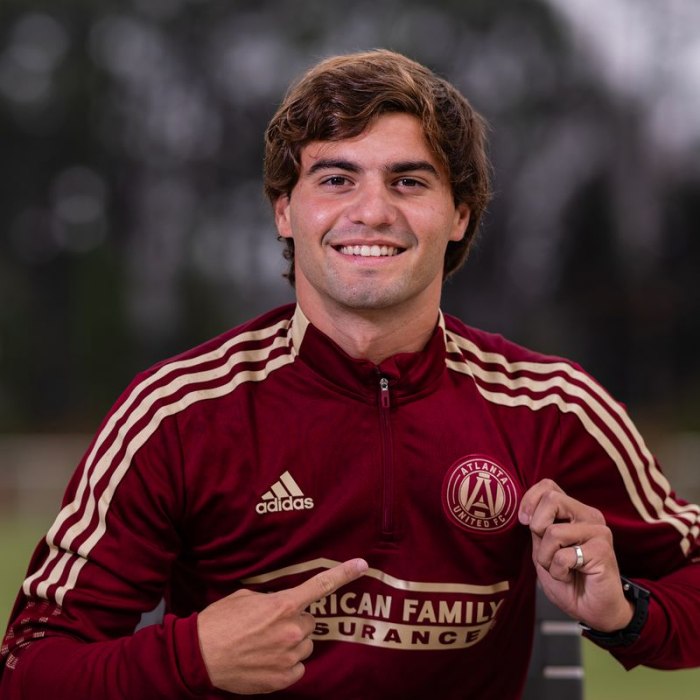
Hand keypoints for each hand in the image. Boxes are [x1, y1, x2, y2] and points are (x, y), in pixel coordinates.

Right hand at [197, 558, 367, 693]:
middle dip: (296, 621)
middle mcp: (291, 630)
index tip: (362, 565)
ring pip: (305, 645)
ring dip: (292, 643)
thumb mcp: (245, 597)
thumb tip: (281, 603)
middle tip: (271, 625)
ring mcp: (288, 656)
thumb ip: (271, 598)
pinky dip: (287, 663)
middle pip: (310, 622)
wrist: (199, 655)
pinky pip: (298, 667)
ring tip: (266, 644)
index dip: (344, 574)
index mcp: (283, 605)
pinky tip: (267, 659)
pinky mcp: (283, 678)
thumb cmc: (219, 622)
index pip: (321, 586)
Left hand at [519, 479, 632, 631]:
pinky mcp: (602, 550)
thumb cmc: (568, 580)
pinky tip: (571, 577)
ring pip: (553, 531)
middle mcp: (589, 516)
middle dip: (538, 527)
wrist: (593, 611)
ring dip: (547, 557)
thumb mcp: (544, 548)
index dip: (530, 499)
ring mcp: (598, 532)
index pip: (548, 486)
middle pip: (551, 499)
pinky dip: (558, 571)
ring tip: (561, 569)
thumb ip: (538, 526)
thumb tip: (526, 511)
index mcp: (574, 512)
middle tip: (547, 551)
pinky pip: (563, 555)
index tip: (524, 521)